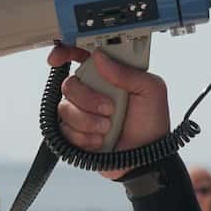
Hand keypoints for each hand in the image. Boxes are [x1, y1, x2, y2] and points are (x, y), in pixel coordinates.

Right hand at [46, 46, 171, 178]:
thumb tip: (100, 57)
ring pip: (64, 108)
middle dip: (87, 98)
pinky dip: (83, 137)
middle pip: (69, 84)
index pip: (81, 55)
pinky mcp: (75, 133)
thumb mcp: (151, 90)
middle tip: (109, 109)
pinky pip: (64, 130)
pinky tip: (100, 140)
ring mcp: (82, 112)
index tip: (58, 58)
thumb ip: (127, 72)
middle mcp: (92, 91)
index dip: (65, 52)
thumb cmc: (152, 123)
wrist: (147, 158)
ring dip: (87, 120)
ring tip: (107, 128)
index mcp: (108, 75)